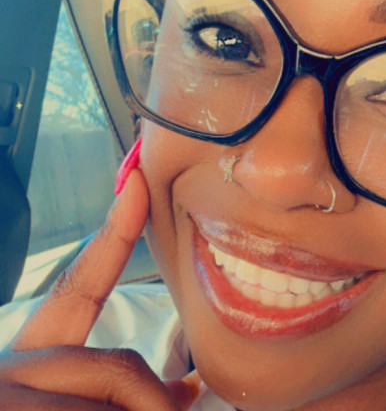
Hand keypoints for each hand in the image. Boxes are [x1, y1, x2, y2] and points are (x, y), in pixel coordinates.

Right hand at [0, 170, 198, 409]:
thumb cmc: (31, 408)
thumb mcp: (71, 403)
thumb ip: (117, 388)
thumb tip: (186, 389)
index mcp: (30, 355)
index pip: (81, 286)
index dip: (115, 233)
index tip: (141, 181)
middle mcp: (13, 368)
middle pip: (115, 368)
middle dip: (154, 401)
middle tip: (179, 402)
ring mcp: (11, 392)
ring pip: (110, 400)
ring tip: (141, 408)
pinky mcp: (14, 407)